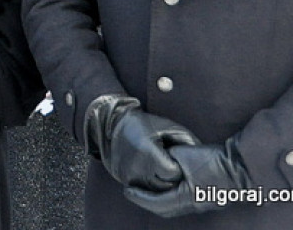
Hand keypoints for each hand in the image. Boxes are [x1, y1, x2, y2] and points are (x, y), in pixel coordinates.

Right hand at [85, 94, 198, 190]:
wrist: (113, 122)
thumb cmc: (145, 123)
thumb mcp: (169, 127)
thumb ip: (187, 141)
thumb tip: (202, 156)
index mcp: (148, 153)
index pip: (172, 174)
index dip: (177, 168)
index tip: (175, 159)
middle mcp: (136, 166)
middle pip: (164, 185)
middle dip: (170, 178)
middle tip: (169, 164)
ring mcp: (127, 174)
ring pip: (153, 190)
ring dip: (160, 182)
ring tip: (159, 167)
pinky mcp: (122, 177)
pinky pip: (142, 188)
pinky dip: (148, 183)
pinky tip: (149, 170)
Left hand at [125, 139, 251, 216]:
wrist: (240, 164)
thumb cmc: (211, 159)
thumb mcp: (182, 156)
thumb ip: (166, 160)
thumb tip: (154, 161)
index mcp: (185, 197)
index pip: (156, 203)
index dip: (139, 197)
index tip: (126, 190)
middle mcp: (194, 205)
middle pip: (165, 209)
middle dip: (147, 201)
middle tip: (134, 191)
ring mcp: (203, 203)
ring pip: (175, 207)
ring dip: (160, 199)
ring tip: (147, 188)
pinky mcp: (208, 198)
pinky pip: (184, 202)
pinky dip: (172, 196)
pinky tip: (167, 185)